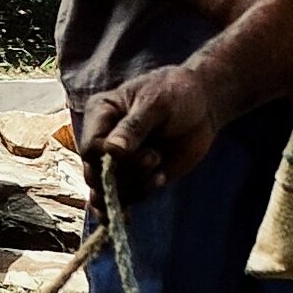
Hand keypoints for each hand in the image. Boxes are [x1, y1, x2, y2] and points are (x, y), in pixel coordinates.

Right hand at [77, 66, 219, 204]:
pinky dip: (135, 199)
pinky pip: (126, 199)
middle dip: (124, 174)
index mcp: (100, 115)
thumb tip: (111, 150)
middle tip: (154, 157)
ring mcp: (118, 162)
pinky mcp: (135, 177)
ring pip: (111, 191)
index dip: (105, 158)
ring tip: (158, 161)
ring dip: (136, 186)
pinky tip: (150, 188)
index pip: (89, 148)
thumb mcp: (156, 103)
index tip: (129, 152)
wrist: (203, 105)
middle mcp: (103, 141)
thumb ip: (133, 126)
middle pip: (96, 175)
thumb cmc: (176, 93)